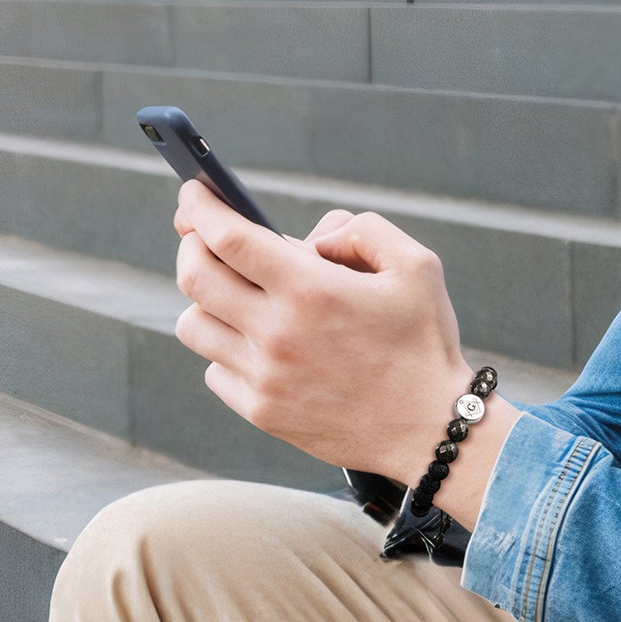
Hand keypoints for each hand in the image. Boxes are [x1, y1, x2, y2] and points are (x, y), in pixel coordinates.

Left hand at [172, 180, 509, 494]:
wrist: (429, 429)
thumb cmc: (424, 343)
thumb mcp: (417, 266)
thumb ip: (363, 231)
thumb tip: (314, 238)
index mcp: (311, 290)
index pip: (228, 238)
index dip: (202, 207)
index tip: (194, 192)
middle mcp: (277, 333)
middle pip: (194, 277)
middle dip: (191, 245)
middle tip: (203, 237)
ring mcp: (264, 377)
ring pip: (193, 325)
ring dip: (204, 300)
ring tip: (236, 294)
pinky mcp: (261, 412)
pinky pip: (214, 370)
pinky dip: (226, 348)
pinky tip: (260, 344)